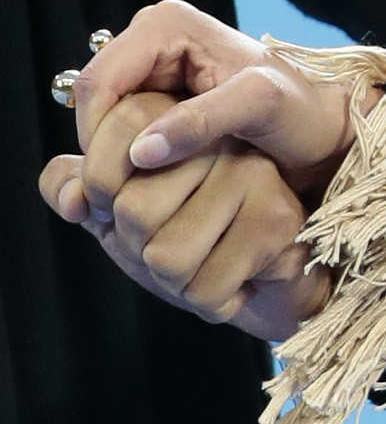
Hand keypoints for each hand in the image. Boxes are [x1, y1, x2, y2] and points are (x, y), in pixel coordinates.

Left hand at [41, 94, 330, 341]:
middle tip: (175, 247)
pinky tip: (233, 284)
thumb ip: (73, 186)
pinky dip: (210, 304)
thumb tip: (72, 201)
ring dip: (176, 285)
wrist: (261, 281)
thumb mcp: (112, 208)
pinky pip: (205, 287)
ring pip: (167, 257)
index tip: (122, 212)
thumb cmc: (184, 236)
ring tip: (204, 267)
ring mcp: (251, 176)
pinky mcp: (275, 220)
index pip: (101, 160)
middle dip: (142, 252)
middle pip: (133, 212)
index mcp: (172, 120)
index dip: (99, 200)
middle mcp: (215, 139)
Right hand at [67, 0, 355, 194]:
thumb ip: (201, 122)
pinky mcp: (160, 96)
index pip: (99, 85)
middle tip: (116, 204)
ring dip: (112, 162)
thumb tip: (140, 152)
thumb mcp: (259, 108)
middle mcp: (153, 39)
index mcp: (166, 26)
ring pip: (106, 122)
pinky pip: (123, 132)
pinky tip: (144, 194)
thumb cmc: (301, 112)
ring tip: (130, 204)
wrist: (324, 127)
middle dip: (101, 152)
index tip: (111, 190)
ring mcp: (154, 68)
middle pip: (95, 103)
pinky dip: (127, 162)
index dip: (95, 138)